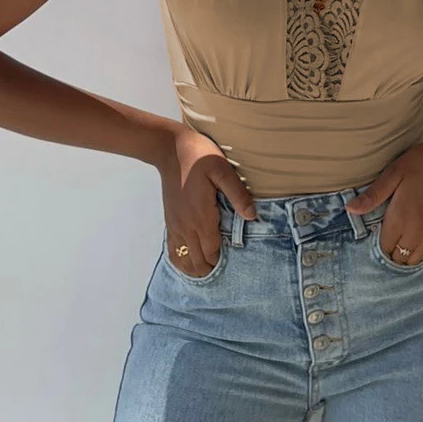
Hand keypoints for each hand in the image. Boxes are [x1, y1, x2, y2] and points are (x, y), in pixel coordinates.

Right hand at [157, 124, 256, 276]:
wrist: (170, 149)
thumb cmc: (199, 156)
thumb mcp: (223, 170)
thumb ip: (238, 194)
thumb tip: (252, 216)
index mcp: (201, 216)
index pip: (211, 251)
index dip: (221, 262)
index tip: (234, 265)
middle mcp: (186, 225)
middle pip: (197, 260)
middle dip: (210, 269)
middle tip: (226, 270)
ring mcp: (175, 224)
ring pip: (183, 258)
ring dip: (195, 268)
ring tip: (208, 271)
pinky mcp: (170, 220)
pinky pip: (172, 249)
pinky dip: (181, 260)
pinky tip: (189, 263)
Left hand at [346, 131, 422, 265]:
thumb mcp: (394, 173)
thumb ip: (373, 195)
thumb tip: (350, 209)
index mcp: (400, 218)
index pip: (383, 247)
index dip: (377, 241)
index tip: (375, 230)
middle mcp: (416, 232)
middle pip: (397, 257)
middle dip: (389, 251)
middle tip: (386, 234)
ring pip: (413, 260)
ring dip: (404, 254)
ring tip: (399, 238)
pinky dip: (418, 252)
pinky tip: (413, 237)